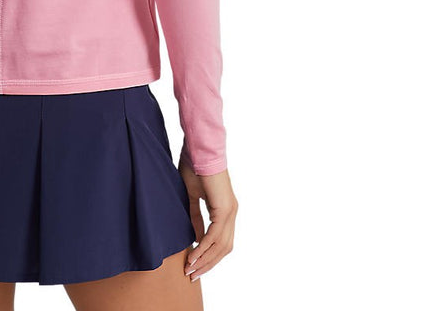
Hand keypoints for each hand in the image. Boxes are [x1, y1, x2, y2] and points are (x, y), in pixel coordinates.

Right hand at [178, 162, 237, 281]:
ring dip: (206, 259)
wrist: (198, 148)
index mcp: (224, 209)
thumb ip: (194, 217)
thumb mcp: (191, 196)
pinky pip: (215, 234)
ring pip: (221, 245)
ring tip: (191, 269)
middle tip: (192, 275)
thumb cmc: (193, 166)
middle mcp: (231, 212)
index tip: (193, 267)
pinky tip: (194, 254)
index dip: (207, 256)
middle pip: (224, 248)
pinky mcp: (224, 207)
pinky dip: (205, 247)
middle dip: (208, 264)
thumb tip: (196, 238)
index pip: (220, 241)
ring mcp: (230, 210)